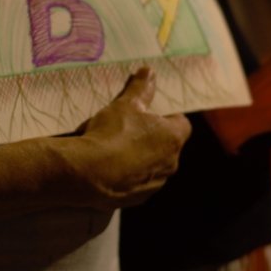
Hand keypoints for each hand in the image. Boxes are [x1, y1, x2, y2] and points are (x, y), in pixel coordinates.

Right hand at [68, 68, 190, 209]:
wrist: (88, 173)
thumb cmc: (112, 134)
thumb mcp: (125, 104)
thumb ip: (141, 88)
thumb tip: (148, 72)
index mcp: (173, 138)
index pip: (181, 123)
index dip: (167, 116)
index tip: (149, 112)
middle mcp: (171, 163)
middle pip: (167, 145)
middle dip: (152, 136)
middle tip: (129, 127)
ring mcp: (155, 183)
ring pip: (154, 165)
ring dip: (141, 157)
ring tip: (116, 147)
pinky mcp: (139, 198)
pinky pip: (138, 182)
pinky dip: (129, 174)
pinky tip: (110, 166)